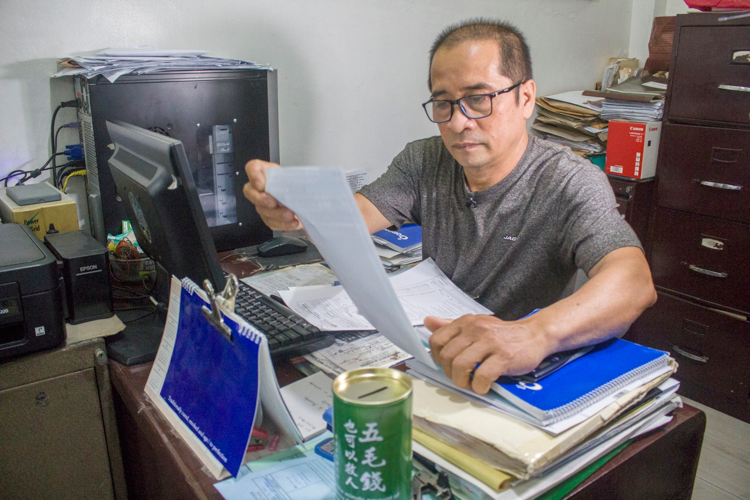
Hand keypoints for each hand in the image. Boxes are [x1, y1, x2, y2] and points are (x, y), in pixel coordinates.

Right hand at [242, 160, 302, 230]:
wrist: (303, 198)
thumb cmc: (296, 183)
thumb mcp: (295, 175)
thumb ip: (291, 177)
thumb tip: (295, 185)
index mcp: (264, 171)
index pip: (252, 168)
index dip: (254, 176)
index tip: (261, 184)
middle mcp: (258, 188)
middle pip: (250, 192)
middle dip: (261, 199)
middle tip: (273, 203)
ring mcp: (261, 204)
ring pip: (262, 210)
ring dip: (276, 214)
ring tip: (290, 215)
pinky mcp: (268, 217)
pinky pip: (271, 222)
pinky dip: (283, 224)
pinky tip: (293, 223)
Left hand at [425, 314, 550, 394]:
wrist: (535, 335)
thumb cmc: (503, 334)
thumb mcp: (476, 325)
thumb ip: (451, 326)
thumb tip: (428, 321)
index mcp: (466, 322)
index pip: (437, 340)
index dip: (437, 358)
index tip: (446, 365)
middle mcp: (476, 329)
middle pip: (447, 356)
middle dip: (449, 373)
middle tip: (460, 378)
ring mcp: (490, 342)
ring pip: (460, 366)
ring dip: (462, 381)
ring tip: (470, 383)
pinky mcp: (504, 356)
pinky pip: (482, 376)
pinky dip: (480, 387)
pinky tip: (484, 386)